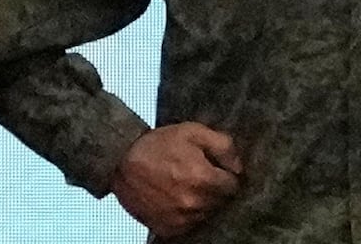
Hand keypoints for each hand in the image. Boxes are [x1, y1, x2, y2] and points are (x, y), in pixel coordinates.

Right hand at [114, 122, 242, 236]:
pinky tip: (177, 198)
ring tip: (186, 185)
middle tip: (200, 175)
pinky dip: (187, 214)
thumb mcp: (194, 132)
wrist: (121, 162)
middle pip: (221, 201)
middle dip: (216, 188)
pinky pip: (189, 225)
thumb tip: (239, 167)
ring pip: (206, 214)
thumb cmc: (158, 145)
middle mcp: (193, 203)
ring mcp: (180, 219)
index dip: (227, 175)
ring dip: (202, 202)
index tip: (218, 169)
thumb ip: (224, 147)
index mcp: (203, 179)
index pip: (233, 186)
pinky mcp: (167, 228)